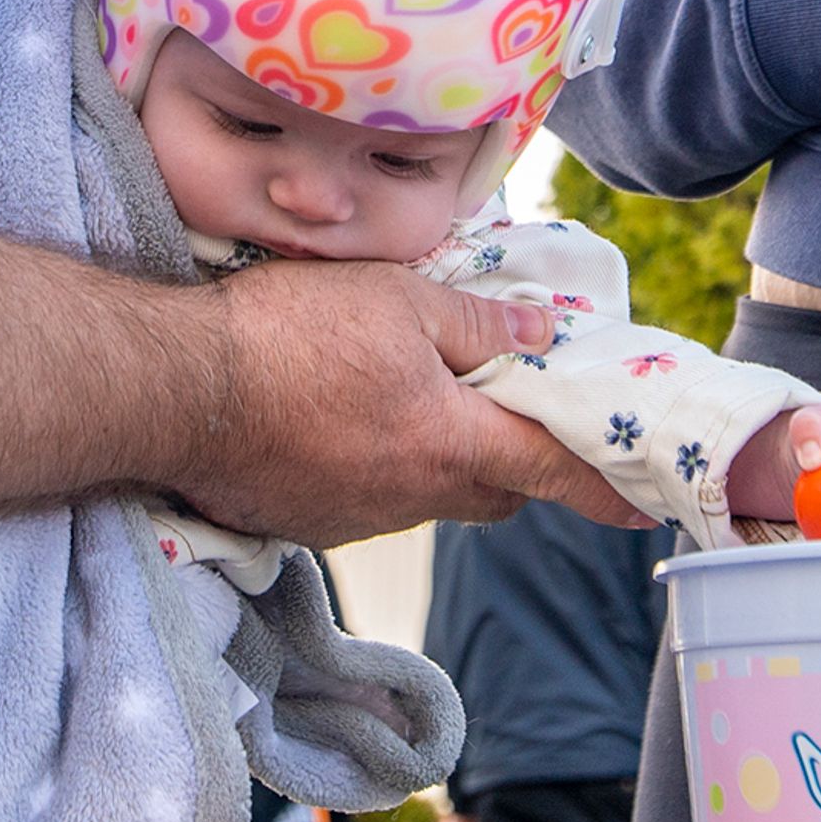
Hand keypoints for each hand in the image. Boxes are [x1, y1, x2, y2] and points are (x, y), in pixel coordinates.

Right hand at [166, 262, 645, 543]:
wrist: (175, 391)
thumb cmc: (289, 333)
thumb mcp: (397, 300)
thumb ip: (477, 326)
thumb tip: (538, 338)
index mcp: (449, 443)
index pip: (551, 470)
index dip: (604, 484)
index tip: (644, 504)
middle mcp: (413, 496)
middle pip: (495, 492)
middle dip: (519, 466)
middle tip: (517, 420)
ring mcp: (358, 517)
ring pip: (430, 495)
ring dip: (440, 459)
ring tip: (411, 399)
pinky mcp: (308, 522)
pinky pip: (369, 499)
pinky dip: (377, 466)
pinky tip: (341, 420)